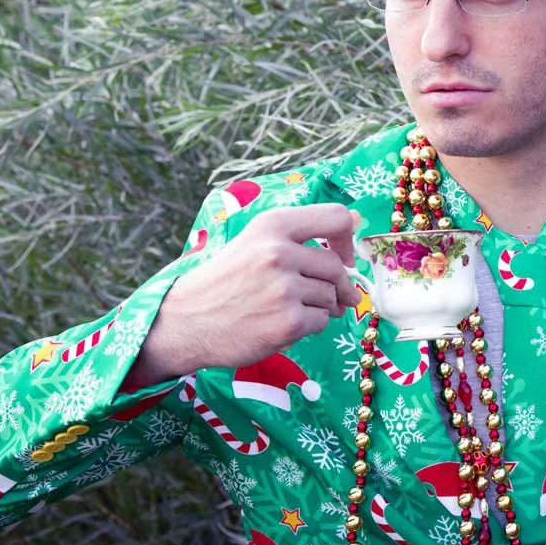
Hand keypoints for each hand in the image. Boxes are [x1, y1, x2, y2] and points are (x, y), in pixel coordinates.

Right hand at [128, 204, 359, 383]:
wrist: (187, 320)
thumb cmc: (227, 279)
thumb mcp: (256, 241)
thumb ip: (303, 232)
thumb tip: (358, 218)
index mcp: (272, 225)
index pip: (337, 218)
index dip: (346, 241)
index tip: (341, 258)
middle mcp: (278, 252)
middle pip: (336, 268)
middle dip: (338, 286)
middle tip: (326, 297)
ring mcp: (283, 289)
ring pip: (331, 297)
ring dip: (321, 307)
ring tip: (290, 308)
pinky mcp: (287, 323)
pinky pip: (321, 322)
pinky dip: (310, 326)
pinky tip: (284, 323)